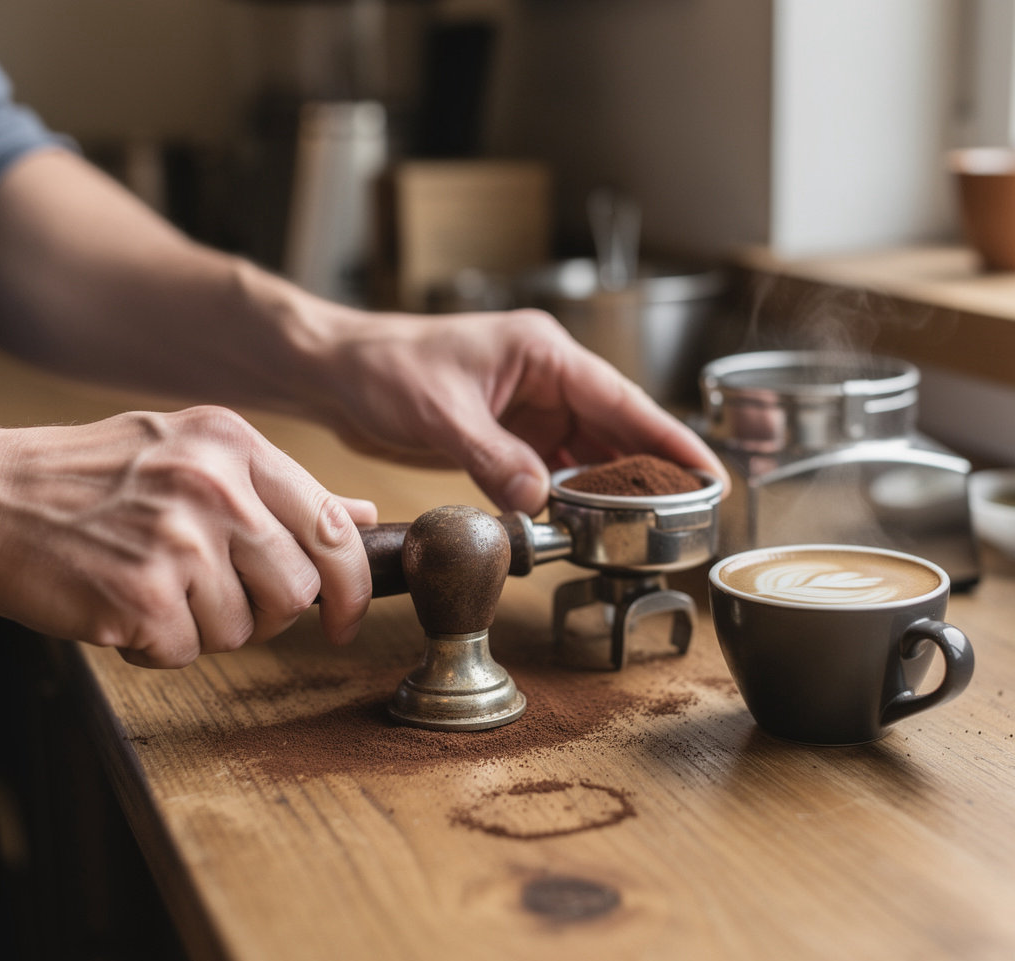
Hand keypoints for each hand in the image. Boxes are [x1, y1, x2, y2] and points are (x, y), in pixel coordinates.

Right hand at [0, 406, 375, 667]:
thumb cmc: (96, 479)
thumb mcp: (195, 454)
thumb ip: (280, 489)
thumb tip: (361, 518)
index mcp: (236, 446)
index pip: (333, 527)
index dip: (353, 586)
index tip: (345, 619)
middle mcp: (216, 487)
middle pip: (297, 591)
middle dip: (267, 613)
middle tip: (219, 601)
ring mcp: (179, 540)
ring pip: (244, 629)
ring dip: (203, 628)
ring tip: (155, 588)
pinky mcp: (141, 593)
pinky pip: (184, 652)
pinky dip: (155, 645)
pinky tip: (122, 606)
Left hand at [315, 306, 729, 512]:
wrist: (339, 374)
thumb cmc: (385, 366)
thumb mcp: (441, 411)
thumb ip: (492, 455)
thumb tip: (538, 498)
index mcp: (541, 353)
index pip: (620, 398)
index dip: (668, 436)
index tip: (706, 469)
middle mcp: (543, 379)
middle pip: (614, 427)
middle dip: (650, 468)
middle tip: (688, 509)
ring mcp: (526, 409)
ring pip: (586, 451)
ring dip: (610, 486)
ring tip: (647, 522)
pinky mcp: (506, 435)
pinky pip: (551, 468)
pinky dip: (569, 493)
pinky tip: (585, 519)